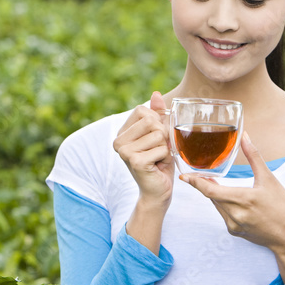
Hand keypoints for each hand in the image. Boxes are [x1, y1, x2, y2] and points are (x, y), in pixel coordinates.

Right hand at [113, 91, 173, 213]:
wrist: (158, 191)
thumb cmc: (159, 162)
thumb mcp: (159, 134)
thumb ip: (156, 114)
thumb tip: (155, 94)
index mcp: (121, 132)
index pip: (142, 111)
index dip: (156, 122)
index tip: (153, 139)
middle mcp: (118, 141)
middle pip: (151, 121)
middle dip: (162, 135)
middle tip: (157, 150)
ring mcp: (125, 152)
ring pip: (159, 135)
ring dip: (165, 148)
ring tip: (158, 159)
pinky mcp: (135, 161)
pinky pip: (162, 148)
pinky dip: (166, 157)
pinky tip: (158, 166)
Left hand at [179, 131, 284, 280]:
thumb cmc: (283, 206)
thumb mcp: (269, 179)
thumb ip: (254, 156)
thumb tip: (245, 136)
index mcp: (243, 199)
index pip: (210, 190)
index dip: (195, 182)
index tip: (184, 176)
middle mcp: (235, 214)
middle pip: (211, 196)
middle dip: (206, 184)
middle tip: (202, 173)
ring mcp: (234, 225)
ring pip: (216, 205)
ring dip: (214, 194)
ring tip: (213, 182)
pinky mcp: (235, 231)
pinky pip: (223, 214)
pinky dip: (223, 204)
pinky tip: (231, 199)